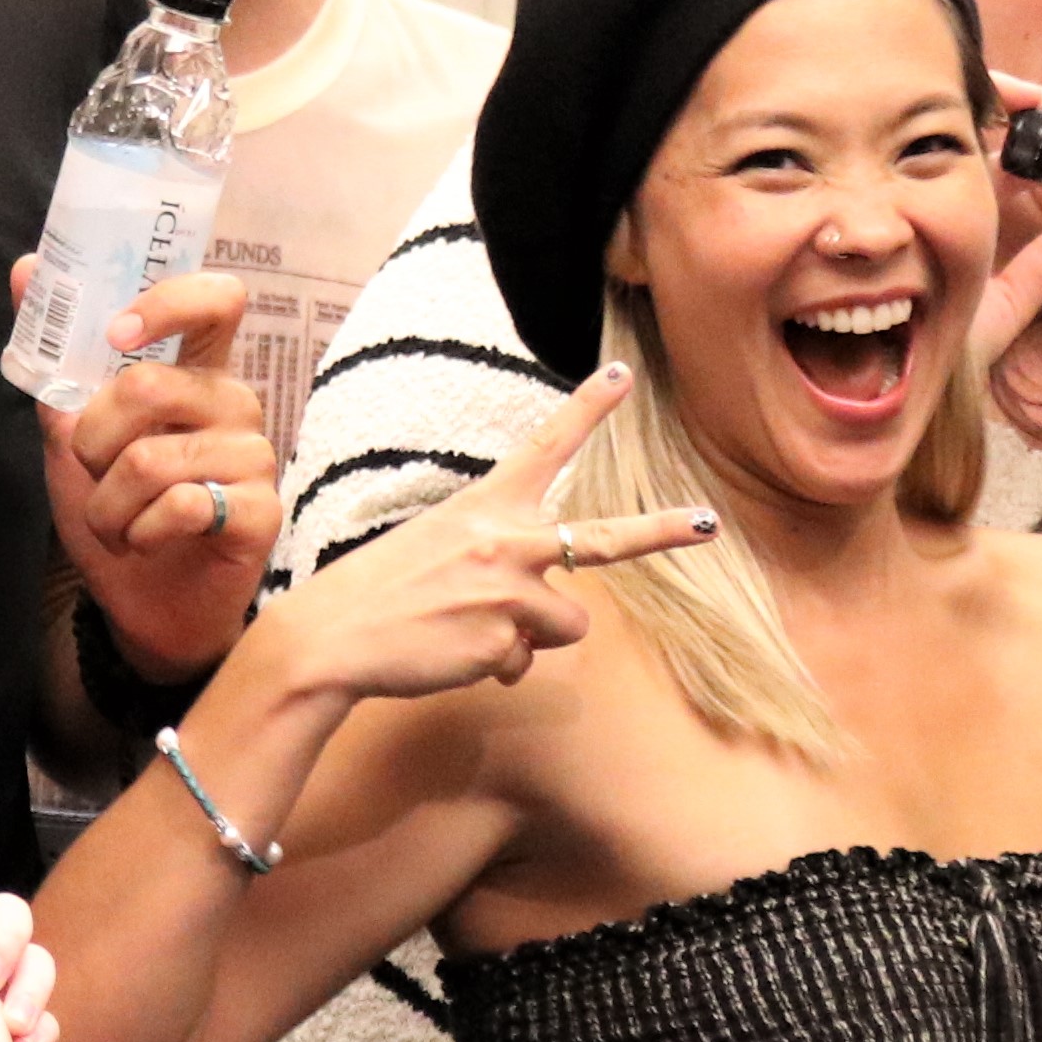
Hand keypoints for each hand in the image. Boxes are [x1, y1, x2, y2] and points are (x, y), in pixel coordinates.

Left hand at [42, 268, 277, 681]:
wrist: (142, 606)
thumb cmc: (118, 511)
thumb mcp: (71, 434)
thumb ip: (58, 360)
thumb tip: (25, 269)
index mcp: (197, 372)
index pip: (217, 300)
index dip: (167, 304)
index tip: (116, 335)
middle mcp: (233, 404)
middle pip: (150, 387)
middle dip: (93, 440)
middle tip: (94, 472)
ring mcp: (254, 456)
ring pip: (152, 459)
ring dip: (108, 505)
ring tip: (117, 523)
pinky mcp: (260, 512)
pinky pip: (182, 506)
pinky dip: (142, 532)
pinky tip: (149, 542)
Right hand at [256, 366, 720, 703]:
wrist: (332, 637)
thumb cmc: (382, 591)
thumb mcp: (439, 544)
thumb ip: (499, 562)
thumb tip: (533, 622)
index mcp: (485, 504)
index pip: (545, 447)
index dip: (588, 409)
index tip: (623, 375)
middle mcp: (507, 540)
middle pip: (603, 540)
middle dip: (662, 531)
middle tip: (708, 522)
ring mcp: (511, 593)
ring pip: (566, 625)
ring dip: (529, 637)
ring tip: (467, 629)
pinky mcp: (505, 642)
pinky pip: (525, 663)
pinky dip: (495, 666)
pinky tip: (450, 653)